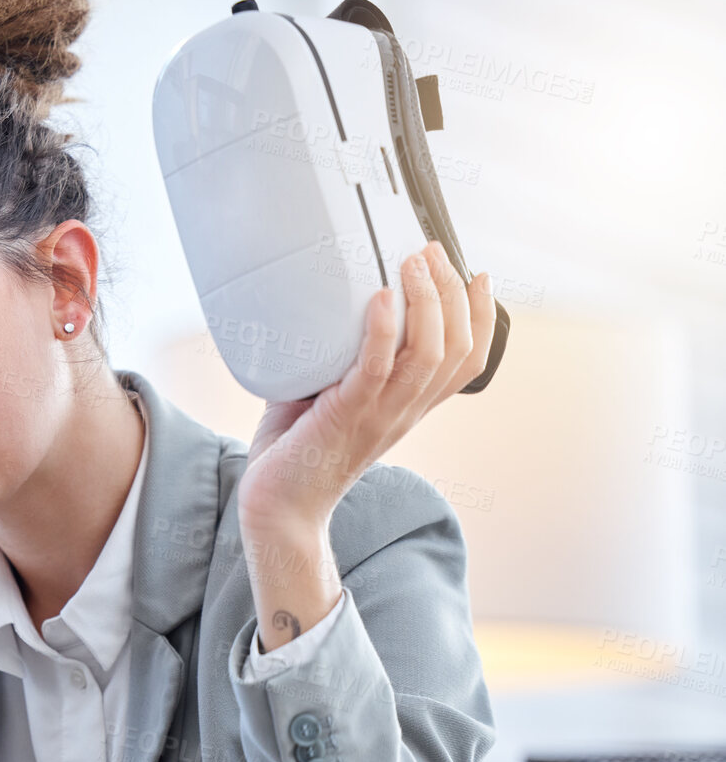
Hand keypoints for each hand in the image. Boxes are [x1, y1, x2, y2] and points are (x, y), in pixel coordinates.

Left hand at [236, 242, 497, 534]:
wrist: (277, 508)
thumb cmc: (296, 452)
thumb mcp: (324, 395)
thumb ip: (331, 357)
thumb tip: (316, 310)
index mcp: (408, 406)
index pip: (466, 360)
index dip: (483, 316)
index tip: (476, 275)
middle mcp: (403, 411)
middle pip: (456, 348)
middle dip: (452, 292)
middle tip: (432, 253)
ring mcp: (378, 415)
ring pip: (428, 354)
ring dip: (425, 301)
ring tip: (411, 263)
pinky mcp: (345, 417)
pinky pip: (375, 369)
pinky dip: (382, 329)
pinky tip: (379, 296)